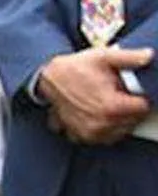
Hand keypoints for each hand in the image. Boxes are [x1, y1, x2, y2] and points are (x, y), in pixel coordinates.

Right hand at [38, 46, 152, 144]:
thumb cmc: (74, 68)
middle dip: (131, 109)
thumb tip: (148, 56)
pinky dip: (105, 129)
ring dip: (121, 121)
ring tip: (111, 104)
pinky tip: (101, 116)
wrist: (48, 78)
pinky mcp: (81, 136)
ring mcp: (90, 133)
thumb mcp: (104, 57)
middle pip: (133, 122)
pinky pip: (103, 138)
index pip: (142, 108)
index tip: (134, 91)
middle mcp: (101, 124)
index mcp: (111, 106)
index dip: (141, 97)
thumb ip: (130, 58)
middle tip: (121, 95)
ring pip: (119, 132)